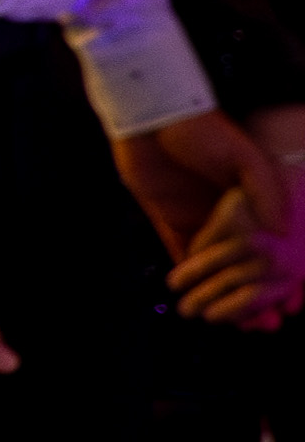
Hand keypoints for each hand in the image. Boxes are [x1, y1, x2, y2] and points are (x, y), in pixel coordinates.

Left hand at [118, 110, 294, 323]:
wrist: (151, 115)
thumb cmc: (201, 130)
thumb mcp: (242, 158)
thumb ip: (264, 191)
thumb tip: (282, 232)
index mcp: (245, 196)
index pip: (265, 245)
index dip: (278, 275)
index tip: (289, 305)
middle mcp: (222, 208)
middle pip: (240, 260)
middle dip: (253, 295)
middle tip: (264, 326)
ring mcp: (194, 212)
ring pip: (211, 263)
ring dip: (221, 292)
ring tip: (234, 323)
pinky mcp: (165, 214)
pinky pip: (178, 250)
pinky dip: (188, 274)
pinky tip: (200, 298)